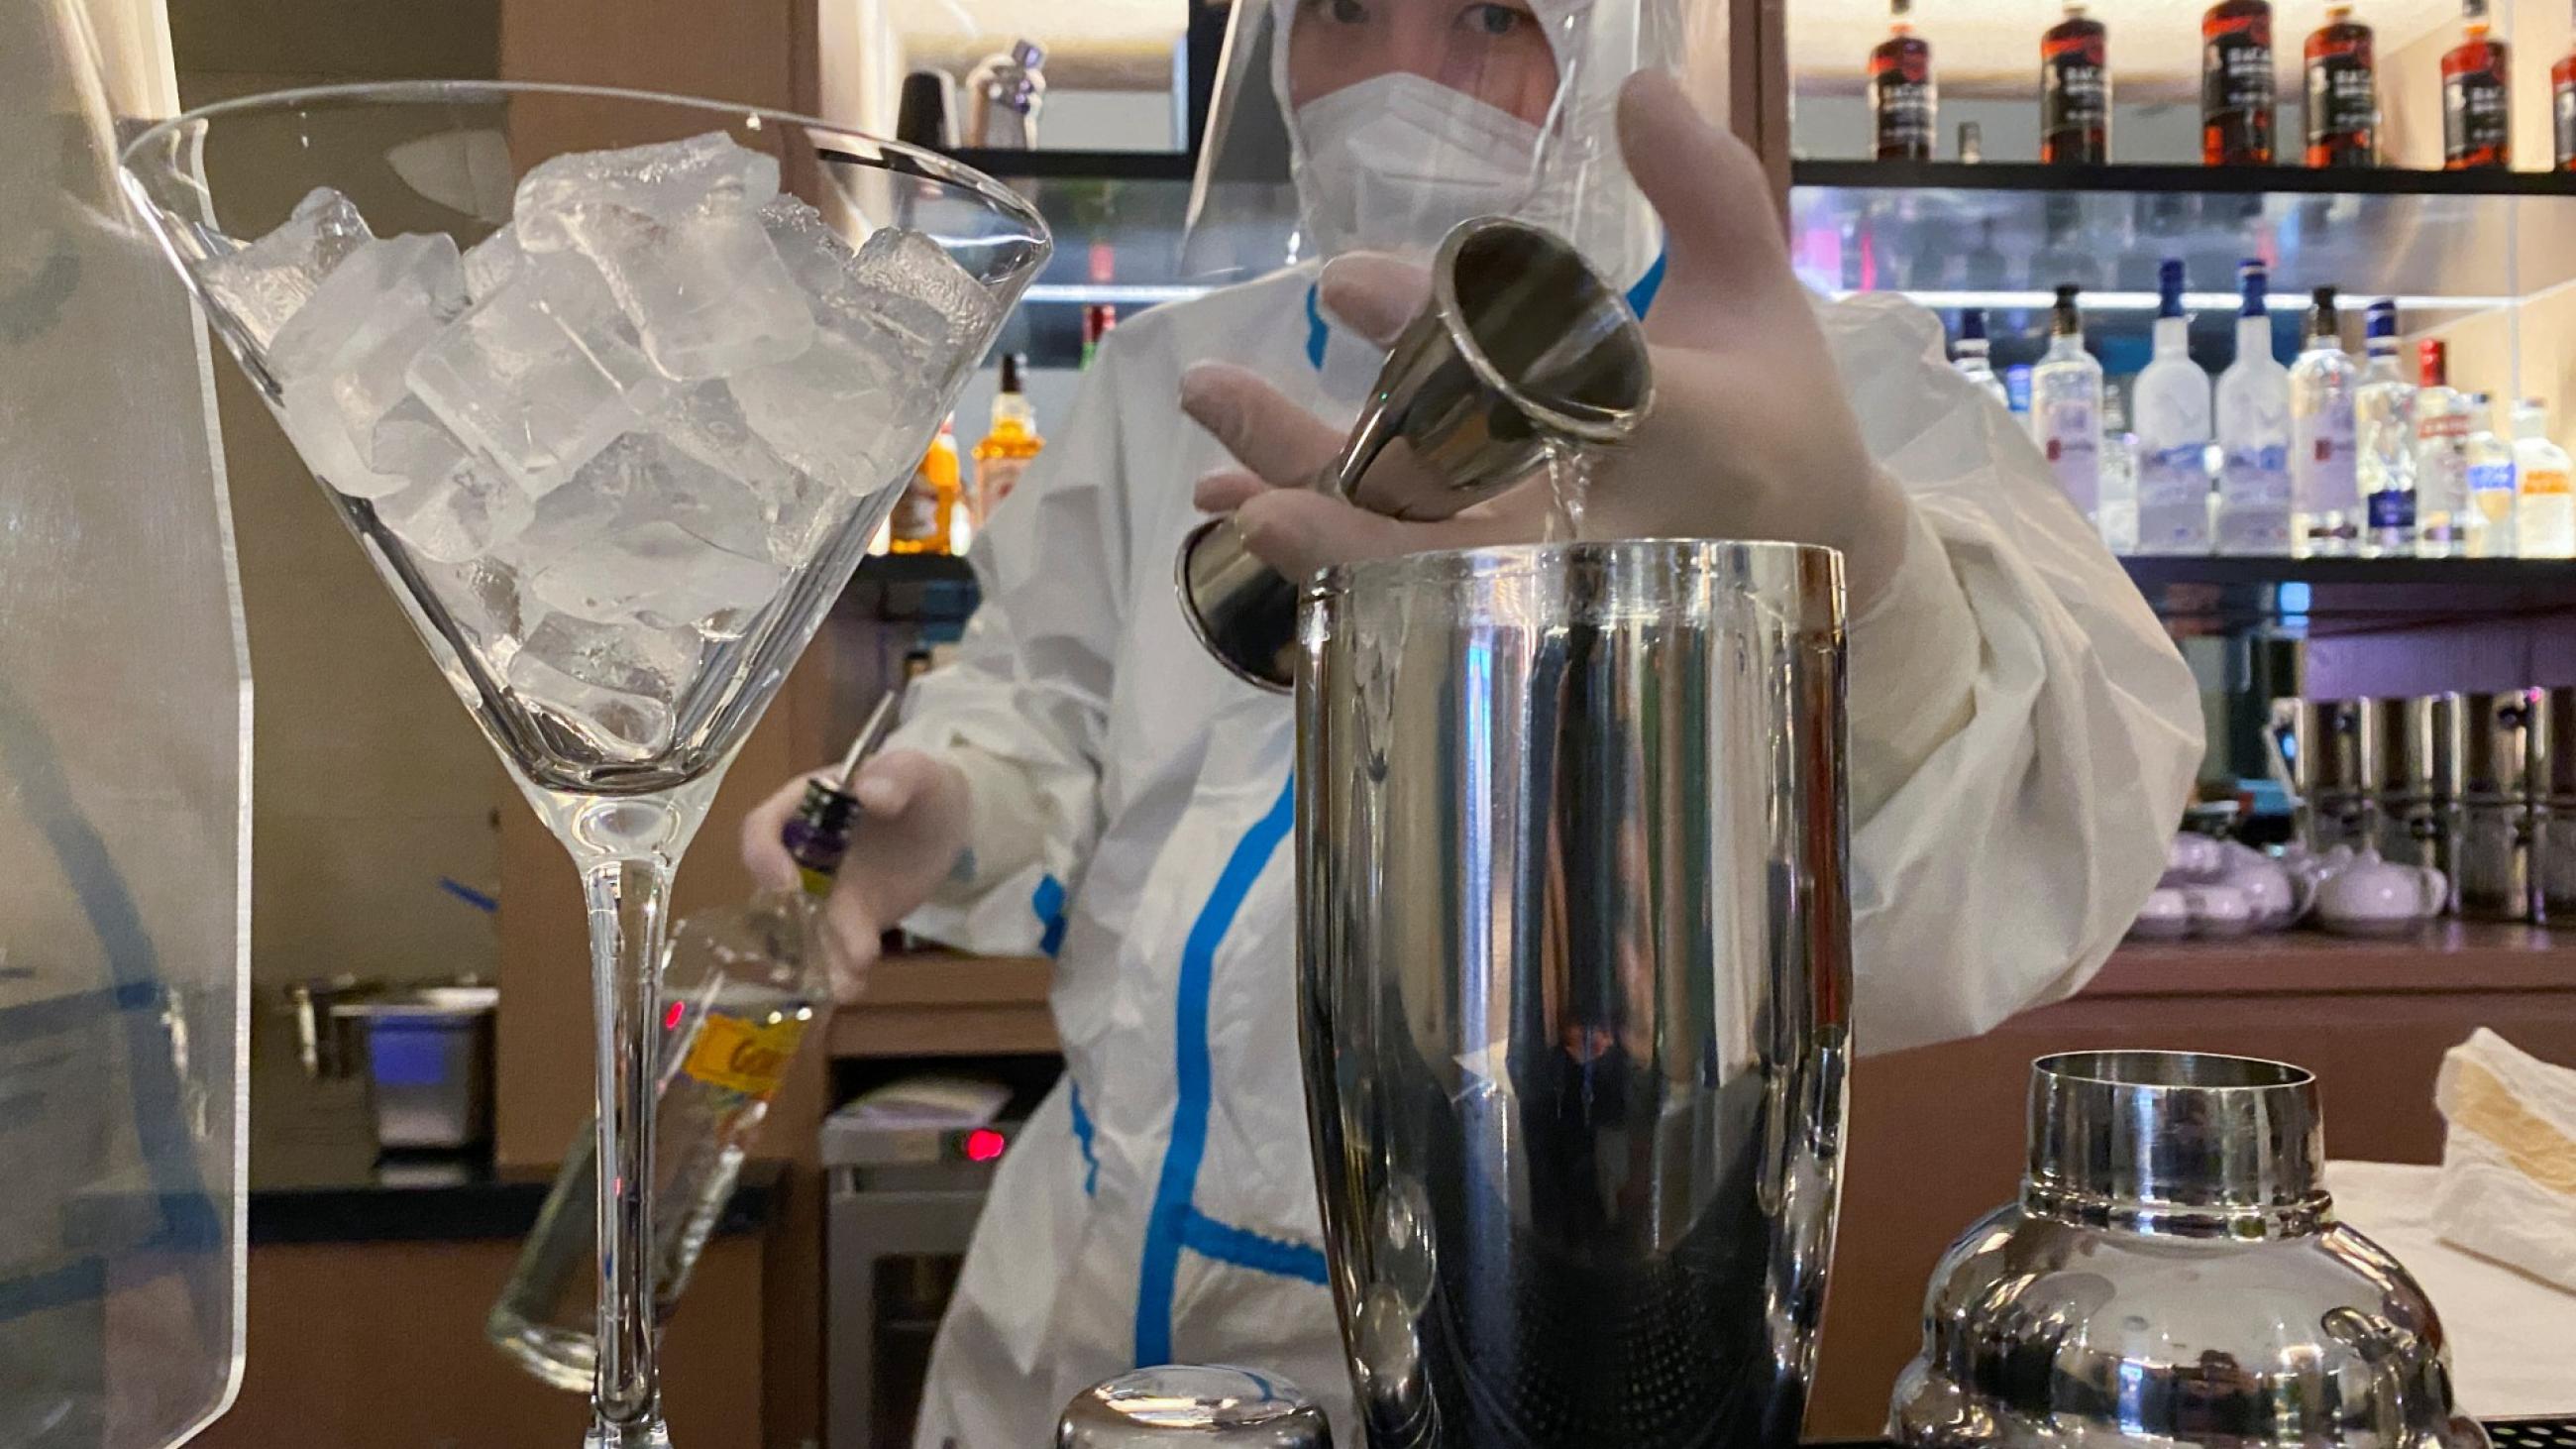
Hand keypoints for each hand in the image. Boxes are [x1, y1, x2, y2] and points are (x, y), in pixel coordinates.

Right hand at [738, 749, 971, 1002]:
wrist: (949, 820)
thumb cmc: (922, 785)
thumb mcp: (917, 771)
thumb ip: (895, 775)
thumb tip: (867, 791)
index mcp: (806, 806)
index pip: (763, 828)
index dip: (763, 855)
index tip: (785, 883)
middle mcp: (803, 853)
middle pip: (777, 892)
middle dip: (791, 924)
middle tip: (811, 949)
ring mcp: (826, 891)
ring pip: (807, 929)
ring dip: (819, 958)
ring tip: (842, 983)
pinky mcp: (853, 919)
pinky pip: (840, 947)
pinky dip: (845, 969)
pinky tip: (856, 985)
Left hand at [1177, 69, 1914, 614]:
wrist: (1808, 549)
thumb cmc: (1774, 409)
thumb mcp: (1756, 293)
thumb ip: (1704, 189)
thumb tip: (1638, 87)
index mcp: (1689, 436)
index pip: (1563, 390)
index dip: (1451, 345)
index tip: (1348, 286)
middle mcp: (1616, 529)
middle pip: (1461, 519)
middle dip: (1341, 476)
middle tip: (1228, 409)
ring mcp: (1562, 584)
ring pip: (1421, 574)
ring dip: (1312, 523)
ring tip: (1219, 476)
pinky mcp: (1527, 610)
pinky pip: (1411, 600)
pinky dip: (1327, 556)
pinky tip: (1243, 507)